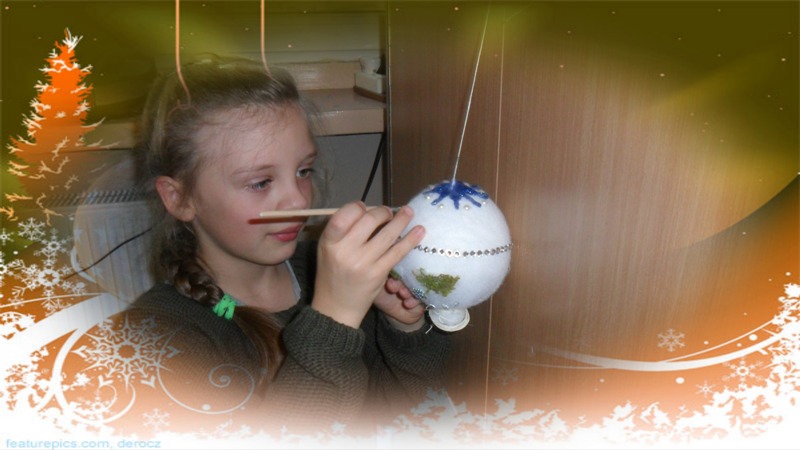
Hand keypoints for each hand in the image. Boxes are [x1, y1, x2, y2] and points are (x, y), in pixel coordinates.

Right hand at [311, 202, 424, 327]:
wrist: (336, 307)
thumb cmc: (333, 273)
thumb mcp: (328, 249)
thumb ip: (343, 230)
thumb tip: (369, 209)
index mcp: (329, 241)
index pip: (344, 214)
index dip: (358, 206)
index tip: (365, 208)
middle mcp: (344, 251)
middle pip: (369, 220)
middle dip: (383, 212)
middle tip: (389, 213)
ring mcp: (362, 262)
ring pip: (387, 234)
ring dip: (401, 220)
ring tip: (408, 212)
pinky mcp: (378, 273)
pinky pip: (397, 252)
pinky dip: (410, 239)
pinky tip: (419, 230)